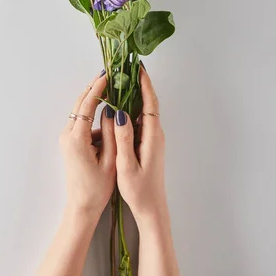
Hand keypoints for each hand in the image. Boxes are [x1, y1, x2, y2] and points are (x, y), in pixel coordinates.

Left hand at [60, 72, 115, 221]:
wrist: (81, 206)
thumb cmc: (97, 188)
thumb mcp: (110, 160)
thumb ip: (112, 133)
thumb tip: (114, 110)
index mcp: (76, 139)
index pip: (86, 105)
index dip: (97, 88)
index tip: (107, 74)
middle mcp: (67, 135)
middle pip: (80, 104)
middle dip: (94, 87)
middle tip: (108, 73)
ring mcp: (66, 139)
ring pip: (80, 112)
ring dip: (93, 99)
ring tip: (110, 87)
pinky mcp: (69, 143)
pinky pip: (81, 122)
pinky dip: (92, 114)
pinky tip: (107, 111)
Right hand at [113, 67, 165, 225]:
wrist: (152, 209)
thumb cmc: (139, 191)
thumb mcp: (127, 165)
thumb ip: (124, 139)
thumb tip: (120, 112)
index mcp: (152, 136)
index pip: (150, 103)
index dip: (144, 83)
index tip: (137, 66)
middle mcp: (155, 134)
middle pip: (147, 102)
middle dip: (138, 83)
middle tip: (125, 66)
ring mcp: (152, 138)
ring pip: (143, 110)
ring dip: (133, 94)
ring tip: (120, 80)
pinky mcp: (148, 144)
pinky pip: (140, 120)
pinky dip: (132, 108)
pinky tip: (120, 105)